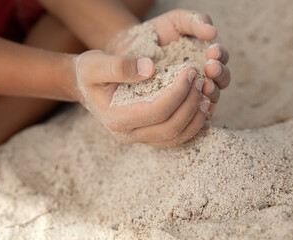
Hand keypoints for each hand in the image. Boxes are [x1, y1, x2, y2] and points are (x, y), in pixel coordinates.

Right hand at [74, 50, 210, 146]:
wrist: (86, 87)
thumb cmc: (90, 74)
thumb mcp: (95, 64)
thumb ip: (119, 66)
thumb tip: (150, 68)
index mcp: (116, 118)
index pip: (155, 111)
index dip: (177, 92)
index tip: (190, 71)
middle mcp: (128, 134)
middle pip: (170, 127)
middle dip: (190, 104)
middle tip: (200, 80)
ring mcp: (139, 138)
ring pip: (175, 137)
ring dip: (195, 117)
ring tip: (206, 93)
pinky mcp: (148, 135)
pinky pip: (175, 137)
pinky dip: (192, 124)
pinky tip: (201, 106)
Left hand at [147, 9, 230, 107]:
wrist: (133, 46)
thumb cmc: (159, 31)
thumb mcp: (178, 21)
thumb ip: (196, 22)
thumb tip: (213, 33)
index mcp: (206, 56)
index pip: (221, 59)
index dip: (220, 56)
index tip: (212, 51)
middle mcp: (203, 75)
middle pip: (221, 80)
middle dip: (219, 74)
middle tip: (210, 69)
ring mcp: (191, 92)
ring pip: (211, 97)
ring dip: (212, 92)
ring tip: (204, 86)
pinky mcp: (178, 105)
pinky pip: (195, 112)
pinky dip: (200, 111)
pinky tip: (198, 107)